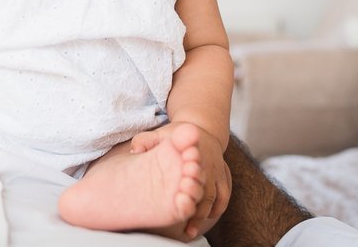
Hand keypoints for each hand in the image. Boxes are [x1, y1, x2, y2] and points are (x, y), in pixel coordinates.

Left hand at [131, 122, 231, 238]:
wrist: (201, 128)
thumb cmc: (176, 135)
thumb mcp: (161, 133)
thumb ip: (145, 141)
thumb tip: (134, 152)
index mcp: (193, 153)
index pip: (194, 171)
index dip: (189, 185)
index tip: (181, 198)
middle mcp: (208, 165)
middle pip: (205, 190)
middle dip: (196, 208)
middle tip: (184, 224)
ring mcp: (217, 173)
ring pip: (215, 198)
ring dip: (203, 215)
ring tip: (190, 230)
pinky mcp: (223, 178)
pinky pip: (223, 197)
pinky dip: (216, 210)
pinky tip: (204, 220)